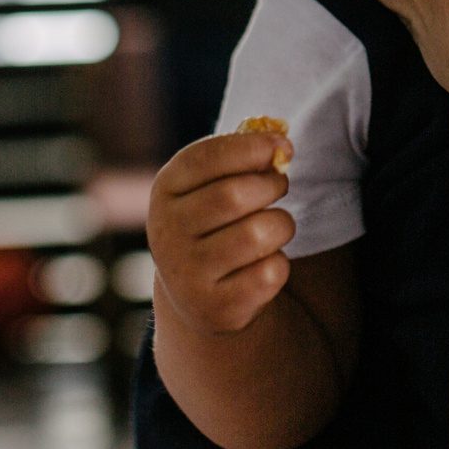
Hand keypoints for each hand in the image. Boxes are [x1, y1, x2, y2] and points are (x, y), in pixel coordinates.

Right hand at [146, 132, 296, 334]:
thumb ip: (240, 156)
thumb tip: (279, 140)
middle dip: (272, 185)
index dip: (252, 147)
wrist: (198, 292)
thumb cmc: (216, 221)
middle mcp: (166, 234)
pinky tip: (264, 263)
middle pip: (234, 195)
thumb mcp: (212, 183)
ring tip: (274, 226)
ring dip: (281, 224)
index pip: (206, 158)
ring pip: (258, 233)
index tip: (284, 146)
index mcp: (164, 192)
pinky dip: (280, 263)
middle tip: (279, 185)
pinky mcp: (215, 309)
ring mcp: (187, 275)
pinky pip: (270, 273)